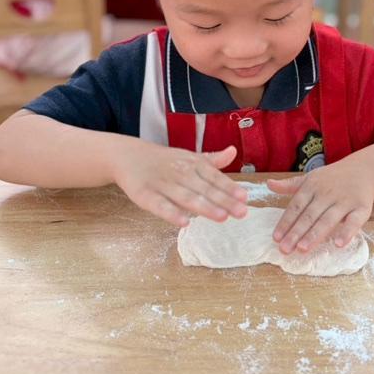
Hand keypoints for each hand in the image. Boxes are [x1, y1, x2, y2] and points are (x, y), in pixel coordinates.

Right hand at [112, 141, 247, 227]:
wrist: (128, 155)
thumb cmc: (165, 161)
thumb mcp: (189, 157)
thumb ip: (212, 160)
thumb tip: (233, 151)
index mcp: (192, 164)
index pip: (214, 177)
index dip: (230, 187)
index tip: (245, 197)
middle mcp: (180, 173)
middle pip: (205, 189)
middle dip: (224, 201)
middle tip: (242, 212)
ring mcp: (163, 184)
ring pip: (186, 198)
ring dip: (205, 208)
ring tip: (222, 217)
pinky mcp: (145, 195)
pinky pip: (160, 206)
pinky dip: (172, 214)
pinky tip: (185, 223)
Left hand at [267, 160, 373, 254]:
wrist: (365, 168)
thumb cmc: (333, 177)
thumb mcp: (310, 178)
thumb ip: (290, 185)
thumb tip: (269, 184)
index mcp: (312, 187)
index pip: (296, 207)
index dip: (286, 223)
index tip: (276, 238)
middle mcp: (327, 194)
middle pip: (309, 216)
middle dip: (296, 233)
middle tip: (285, 249)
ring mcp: (344, 201)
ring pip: (328, 220)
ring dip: (315, 235)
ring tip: (302, 249)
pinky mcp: (362, 208)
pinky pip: (355, 222)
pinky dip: (348, 232)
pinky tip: (339, 244)